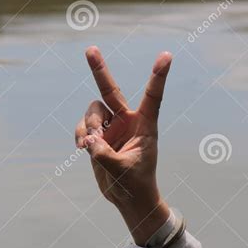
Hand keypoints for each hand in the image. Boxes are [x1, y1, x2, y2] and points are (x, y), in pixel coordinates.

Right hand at [75, 46, 171, 244]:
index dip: (158, 76)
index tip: (166, 55)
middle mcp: (127, 121)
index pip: (152, 97)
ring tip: (89, 146)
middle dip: (98, 70)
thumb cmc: (135, 185)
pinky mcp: (97, 136)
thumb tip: (88, 141)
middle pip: (110, 90)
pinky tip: (82, 148)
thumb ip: (105, 156)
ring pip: (92, 112)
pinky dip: (80, 134)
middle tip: (89, 49)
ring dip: (87, 126)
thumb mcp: (122, 171)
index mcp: (145, 125)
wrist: (128, 198)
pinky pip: (83, 127)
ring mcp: (111, 127)